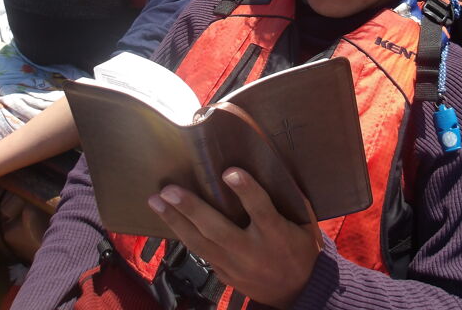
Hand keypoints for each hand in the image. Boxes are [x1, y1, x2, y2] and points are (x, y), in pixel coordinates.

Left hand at [149, 168, 321, 308]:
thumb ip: (292, 201)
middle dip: (192, 209)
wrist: (299, 293)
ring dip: (176, 221)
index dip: (246, 190)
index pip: (261, 210)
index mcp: (277, 234)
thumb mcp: (305, 225)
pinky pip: (200, 253)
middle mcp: (253, 251)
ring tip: (156, 201)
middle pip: (218, 229)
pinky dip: (183, 235)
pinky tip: (169, 220)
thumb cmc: (302, 251)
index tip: (229, 171)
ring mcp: (235, 266)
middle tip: (170, 190)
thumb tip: (276, 168)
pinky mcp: (224, 274)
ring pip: (200, 243)